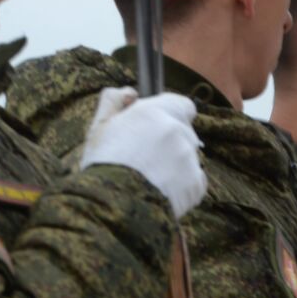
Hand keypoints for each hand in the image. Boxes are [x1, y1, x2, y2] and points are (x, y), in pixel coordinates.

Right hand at [79, 87, 205, 218]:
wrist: (113, 205)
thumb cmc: (103, 164)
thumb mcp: (99, 126)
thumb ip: (114, 101)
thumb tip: (131, 92)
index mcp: (156, 112)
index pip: (184, 105)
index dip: (173, 114)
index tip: (158, 126)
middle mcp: (178, 132)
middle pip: (185, 133)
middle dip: (170, 142)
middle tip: (145, 158)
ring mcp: (190, 158)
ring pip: (188, 158)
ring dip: (175, 165)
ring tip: (149, 179)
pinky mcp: (197, 185)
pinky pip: (195, 181)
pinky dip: (183, 186)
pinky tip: (161, 192)